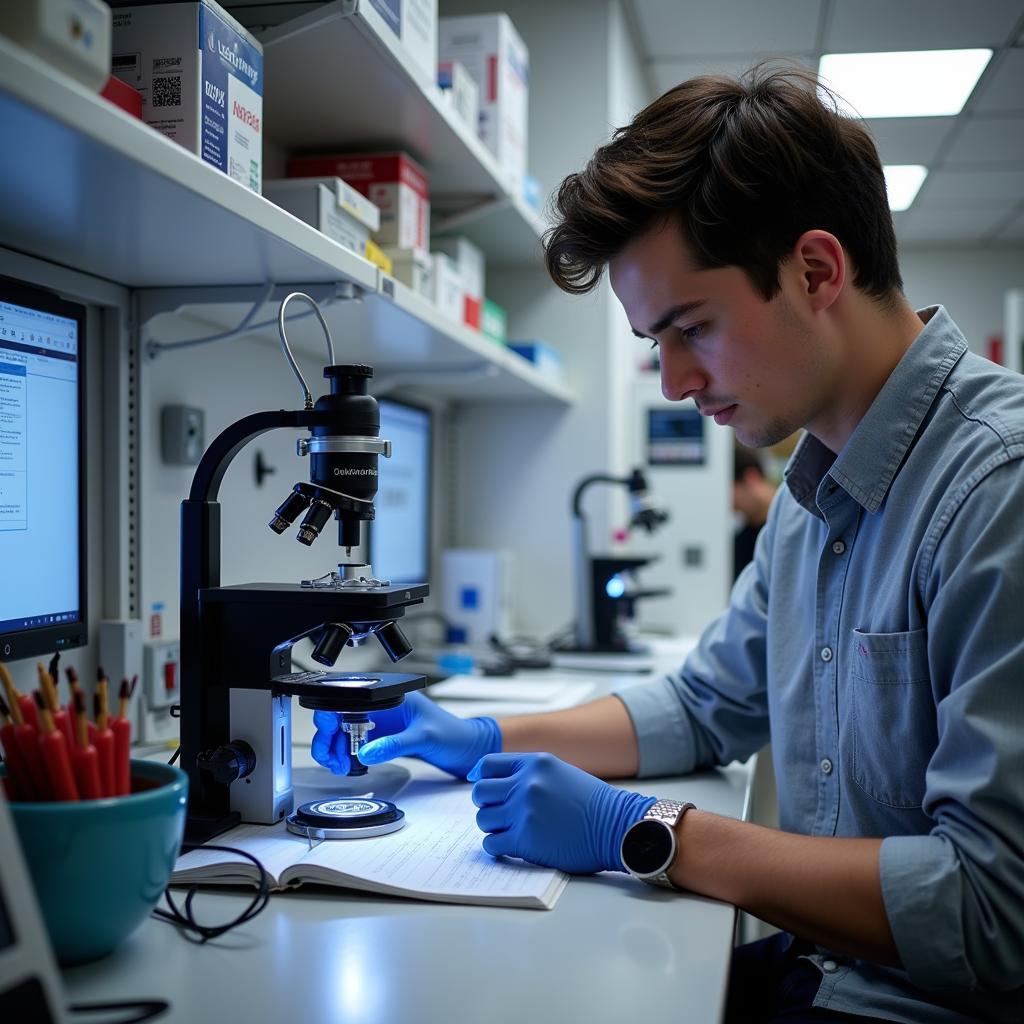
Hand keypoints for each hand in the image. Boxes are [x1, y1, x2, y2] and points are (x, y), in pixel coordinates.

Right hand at [311, 690, 500, 778]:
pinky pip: (353, 744)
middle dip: (330, 737)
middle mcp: (381, 706)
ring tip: (341, 766)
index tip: (328, 732)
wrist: (467, 749)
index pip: (351, 698)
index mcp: (390, 695)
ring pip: (343, 731)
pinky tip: (348, 765)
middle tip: (332, 759)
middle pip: (340, 716)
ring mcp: (380, 722)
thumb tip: (367, 752)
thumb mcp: (423, 737)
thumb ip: (395, 744)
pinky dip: (345, 755)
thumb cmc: (453, 733)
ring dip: (335, 749)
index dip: (333, 713)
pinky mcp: (381, 737)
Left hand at [468, 752, 655, 873]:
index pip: (487, 765)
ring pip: (483, 819)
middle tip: (500, 813)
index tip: (487, 790)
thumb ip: (529, 773)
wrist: (617, 828)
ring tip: (510, 830)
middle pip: (480, 792)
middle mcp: (527, 784)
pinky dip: (497, 846)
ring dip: (493, 826)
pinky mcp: (526, 840)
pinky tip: (511, 846)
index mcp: (535, 763)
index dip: (482, 778)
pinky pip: (492, 843)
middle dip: (487, 804)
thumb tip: (494, 782)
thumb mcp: (560, 772)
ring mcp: (524, 812)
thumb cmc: (592, 803)